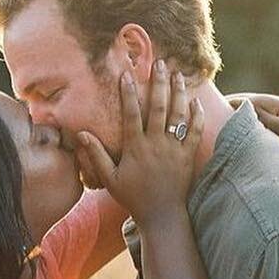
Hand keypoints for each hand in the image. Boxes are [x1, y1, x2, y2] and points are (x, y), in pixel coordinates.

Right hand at [76, 60, 203, 223]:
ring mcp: (174, 150)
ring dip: (178, 93)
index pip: (131, 114)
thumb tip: (82, 134)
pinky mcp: (188, 157)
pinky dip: (196, 116)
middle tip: (160, 63)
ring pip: (178, 116)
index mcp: (136, 148)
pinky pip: (195, 132)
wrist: (162, 216)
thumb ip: (96, 155)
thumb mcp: (110, 179)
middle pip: (159, 108)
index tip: (127, 74)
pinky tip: (195, 101)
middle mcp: (156, 145)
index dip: (128, 94)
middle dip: (158, 83)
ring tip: (178, 74)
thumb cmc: (134, 198)